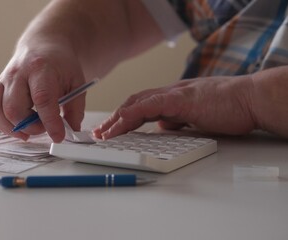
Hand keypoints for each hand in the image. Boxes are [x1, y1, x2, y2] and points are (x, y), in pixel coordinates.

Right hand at [0, 39, 85, 142]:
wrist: (43, 46)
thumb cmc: (60, 65)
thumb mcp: (76, 83)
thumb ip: (75, 109)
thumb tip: (71, 131)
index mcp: (41, 69)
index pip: (42, 99)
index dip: (49, 121)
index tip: (58, 136)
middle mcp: (18, 73)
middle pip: (14, 108)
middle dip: (30, 127)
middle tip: (44, 127)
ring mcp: (4, 80)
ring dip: (12, 129)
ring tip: (28, 131)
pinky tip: (14, 126)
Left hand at [93, 75, 255, 138]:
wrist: (250, 99)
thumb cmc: (228, 108)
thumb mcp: (196, 116)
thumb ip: (178, 119)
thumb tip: (163, 126)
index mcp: (172, 99)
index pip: (140, 107)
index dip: (123, 118)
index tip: (111, 131)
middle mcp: (169, 94)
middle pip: (132, 104)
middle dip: (113, 119)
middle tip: (99, 134)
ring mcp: (174, 95)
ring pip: (136, 103)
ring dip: (117, 119)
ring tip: (103, 133)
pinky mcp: (181, 99)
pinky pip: (150, 105)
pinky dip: (132, 114)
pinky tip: (120, 122)